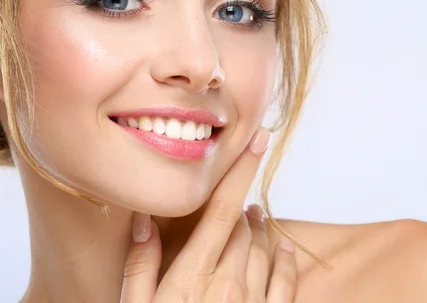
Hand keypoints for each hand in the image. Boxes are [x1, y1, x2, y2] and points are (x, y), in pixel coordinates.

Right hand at [120, 127, 297, 301]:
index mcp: (194, 276)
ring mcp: (253, 302)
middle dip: (238, 207)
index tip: (257, 141)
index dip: (240, 171)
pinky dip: (285, 260)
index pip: (221, 210)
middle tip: (233, 198)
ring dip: (258, 229)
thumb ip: (140, 266)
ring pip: (262, 249)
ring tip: (253, 216)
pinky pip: (285, 282)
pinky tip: (282, 248)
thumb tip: (143, 220)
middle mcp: (229, 285)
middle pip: (241, 228)